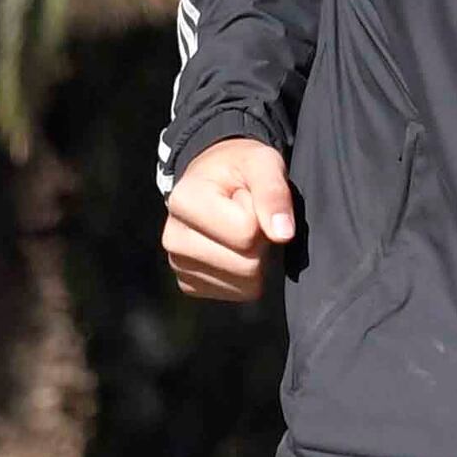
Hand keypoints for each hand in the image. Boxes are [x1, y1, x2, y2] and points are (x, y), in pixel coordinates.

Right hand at [161, 135, 294, 303]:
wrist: (213, 181)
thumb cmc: (238, 169)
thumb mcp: (262, 163)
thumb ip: (273, 193)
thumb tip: (283, 234)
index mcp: (184, 202)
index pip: (246, 232)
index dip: (260, 214)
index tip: (247, 197)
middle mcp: (173, 238)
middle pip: (247, 265)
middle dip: (259, 241)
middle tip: (247, 215)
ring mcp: (179, 266)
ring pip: (245, 284)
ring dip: (255, 258)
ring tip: (240, 230)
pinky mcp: (190, 284)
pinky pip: (238, 293)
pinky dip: (246, 274)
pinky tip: (234, 248)